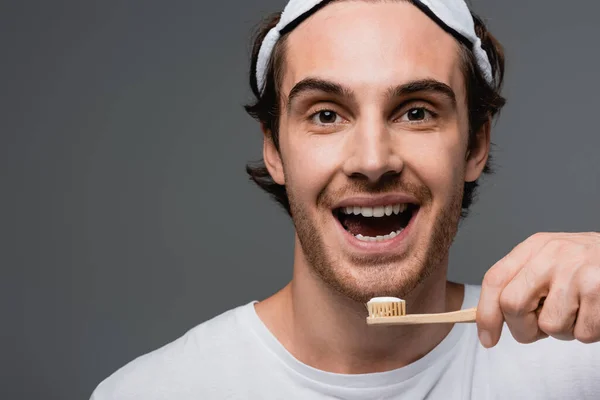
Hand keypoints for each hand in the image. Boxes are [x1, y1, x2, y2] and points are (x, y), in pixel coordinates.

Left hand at [476, 232, 599, 347]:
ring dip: (563, 331)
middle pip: (512, 304)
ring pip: (549, 326)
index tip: (487, 339)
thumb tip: (490, 318)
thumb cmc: (588, 266)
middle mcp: (552, 254)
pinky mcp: (599, 290)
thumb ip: (521, 282)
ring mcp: (577, 272)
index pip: (494, 279)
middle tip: (538, 329)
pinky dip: (587, 333)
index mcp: (534, 246)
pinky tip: (595, 312)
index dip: (486, 314)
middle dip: (522, 328)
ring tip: (577, 311)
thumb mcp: (550, 261)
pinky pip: (581, 333)